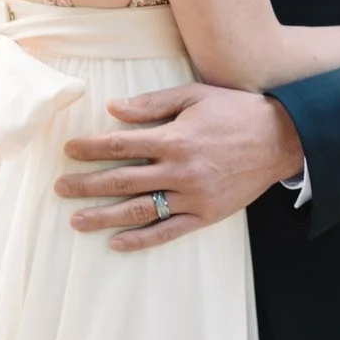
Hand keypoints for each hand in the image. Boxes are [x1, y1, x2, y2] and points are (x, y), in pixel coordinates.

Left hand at [54, 83, 304, 251]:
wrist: (280, 139)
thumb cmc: (235, 112)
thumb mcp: (193, 96)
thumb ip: (152, 105)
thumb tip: (113, 109)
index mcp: (174, 139)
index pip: (120, 145)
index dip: (90, 148)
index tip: (67, 150)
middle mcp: (179, 171)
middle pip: (122, 180)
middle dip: (86, 185)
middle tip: (59, 188)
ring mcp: (193, 197)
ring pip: (140, 210)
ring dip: (104, 216)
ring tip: (76, 220)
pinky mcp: (206, 214)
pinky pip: (168, 231)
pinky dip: (141, 239)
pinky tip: (116, 242)